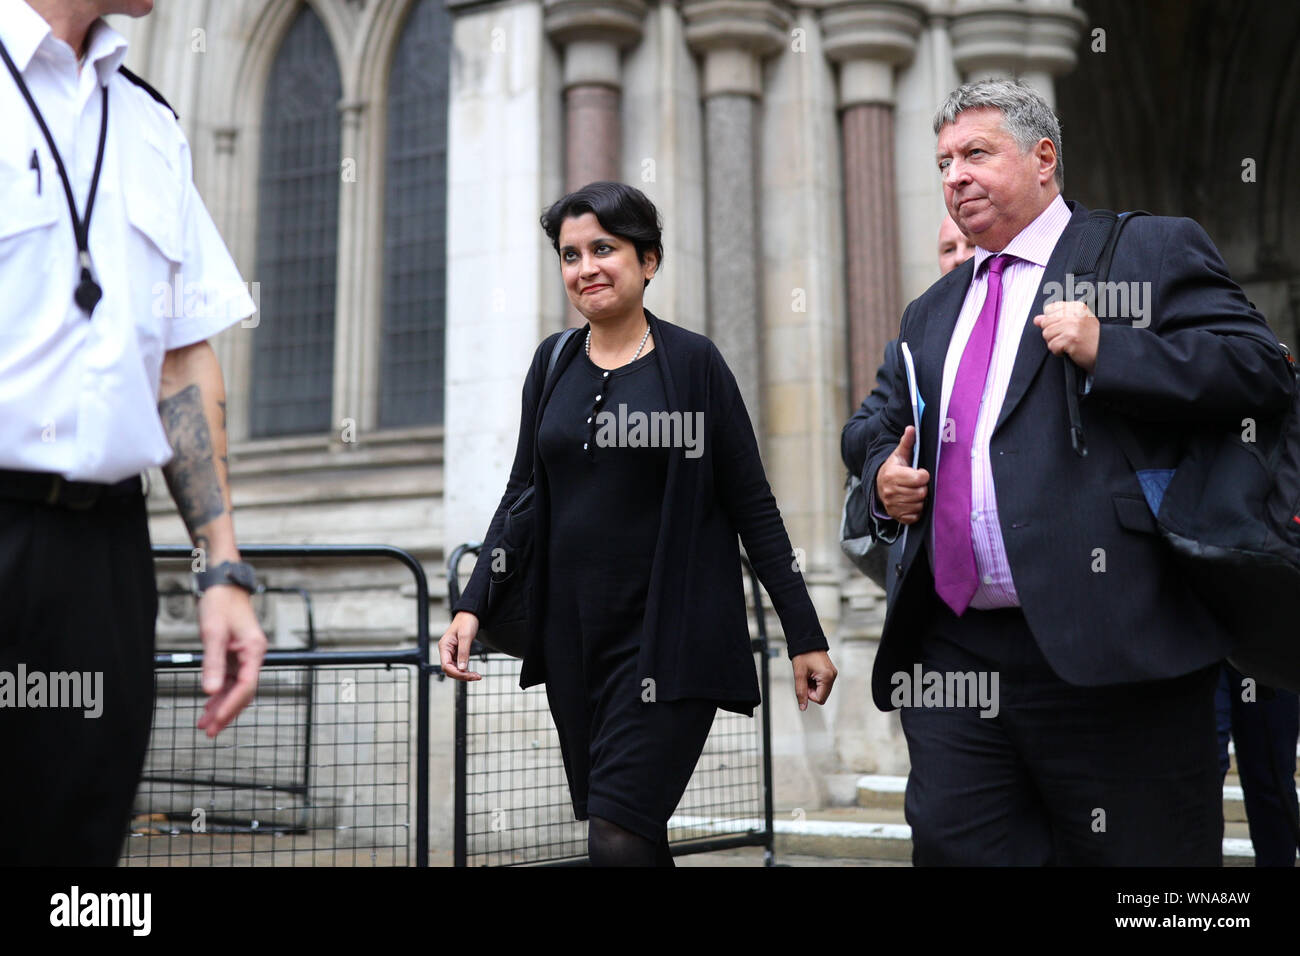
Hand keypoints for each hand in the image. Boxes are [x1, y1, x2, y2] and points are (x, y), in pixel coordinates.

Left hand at [195, 585, 266, 738]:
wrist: (223, 585)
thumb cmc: (220, 603)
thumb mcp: (213, 634)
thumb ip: (212, 664)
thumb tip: (209, 692)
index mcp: (254, 650)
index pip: (246, 686)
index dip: (231, 705)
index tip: (216, 721)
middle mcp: (253, 655)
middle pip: (243, 691)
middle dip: (226, 711)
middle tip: (209, 731)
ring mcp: (245, 656)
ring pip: (236, 688)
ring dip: (221, 705)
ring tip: (205, 723)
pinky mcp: (235, 654)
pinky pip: (229, 679)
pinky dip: (219, 693)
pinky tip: (208, 704)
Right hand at [439, 611, 482, 680]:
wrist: (470, 614)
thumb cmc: (466, 621)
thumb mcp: (466, 637)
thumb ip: (463, 653)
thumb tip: (462, 668)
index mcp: (444, 646)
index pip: (446, 666)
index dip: (456, 673)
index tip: (468, 675)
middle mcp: (446, 651)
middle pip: (450, 670)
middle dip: (462, 675)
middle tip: (476, 676)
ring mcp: (451, 652)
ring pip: (454, 669)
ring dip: (464, 674)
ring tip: (476, 676)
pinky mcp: (457, 653)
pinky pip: (459, 665)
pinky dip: (465, 670)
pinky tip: (472, 672)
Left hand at [793, 650, 836, 710]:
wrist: (806, 641)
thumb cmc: (803, 654)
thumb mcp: (799, 674)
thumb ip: (801, 692)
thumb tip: (803, 707)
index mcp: (827, 677)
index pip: (820, 699)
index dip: (809, 695)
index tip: (804, 684)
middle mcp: (832, 676)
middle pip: (822, 695)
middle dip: (811, 690)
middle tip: (805, 678)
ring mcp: (832, 674)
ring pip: (822, 690)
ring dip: (813, 686)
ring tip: (808, 674)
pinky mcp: (830, 672)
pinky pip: (823, 683)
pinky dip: (815, 681)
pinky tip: (811, 673)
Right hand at [875, 426, 929, 524]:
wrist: (879, 486)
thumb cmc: (894, 469)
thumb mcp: (899, 455)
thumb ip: (907, 442)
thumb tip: (912, 428)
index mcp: (892, 475)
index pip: (920, 478)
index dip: (923, 475)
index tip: (919, 473)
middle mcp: (890, 491)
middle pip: (921, 493)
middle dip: (922, 488)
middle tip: (917, 484)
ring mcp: (892, 505)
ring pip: (918, 504)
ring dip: (920, 499)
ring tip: (914, 492)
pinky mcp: (896, 516)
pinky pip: (914, 516)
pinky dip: (916, 511)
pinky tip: (911, 502)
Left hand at [1034, 300, 1099, 371]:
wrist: (1106, 351)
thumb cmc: (1091, 339)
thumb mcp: (1076, 323)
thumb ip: (1056, 319)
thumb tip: (1037, 319)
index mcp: (1076, 307)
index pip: (1050, 308)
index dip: (1052, 320)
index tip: (1064, 327)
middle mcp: (1074, 314)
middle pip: (1046, 322)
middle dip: (1053, 333)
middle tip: (1068, 337)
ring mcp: (1072, 326)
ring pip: (1047, 334)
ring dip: (1055, 343)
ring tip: (1069, 344)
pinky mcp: (1070, 339)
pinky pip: (1052, 346)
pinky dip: (1058, 351)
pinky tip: (1070, 350)